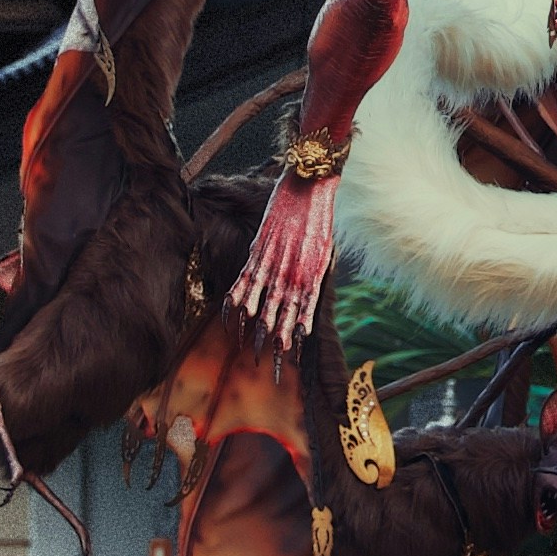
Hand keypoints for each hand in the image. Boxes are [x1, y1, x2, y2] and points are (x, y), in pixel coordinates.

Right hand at [234, 168, 337, 353]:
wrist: (311, 185)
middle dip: (277, 346)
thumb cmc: (319, 220)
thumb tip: (305, 312)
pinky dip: (238, 304)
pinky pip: (244, 283)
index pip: (302, 317)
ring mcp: (274, 264)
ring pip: (262, 306)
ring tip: (253, 354)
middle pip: (282, 318)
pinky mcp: (258, 252)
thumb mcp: (324, 254)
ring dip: (256, 332)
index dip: (296, 341)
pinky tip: (233, 321)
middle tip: (272, 371)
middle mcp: (293, 274)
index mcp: (312, 276)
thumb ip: (312, 282)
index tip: (291, 363)